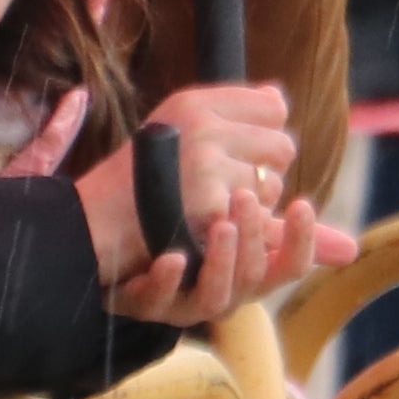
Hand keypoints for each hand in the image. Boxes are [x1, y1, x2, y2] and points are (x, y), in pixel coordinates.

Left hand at [92, 86, 300, 326]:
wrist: (98, 232)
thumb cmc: (166, 201)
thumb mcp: (203, 164)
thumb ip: (236, 135)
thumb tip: (278, 96)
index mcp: (249, 260)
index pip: (291, 263)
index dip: (301, 237)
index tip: (298, 202)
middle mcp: (225, 285)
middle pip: (258, 275)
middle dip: (255, 235)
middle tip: (246, 198)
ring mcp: (186, 298)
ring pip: (219, 294)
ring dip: (224, 256)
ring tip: (220, 223)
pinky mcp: (146, 302)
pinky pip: (163, 298)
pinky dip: (170, 279)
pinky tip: (172, 257)